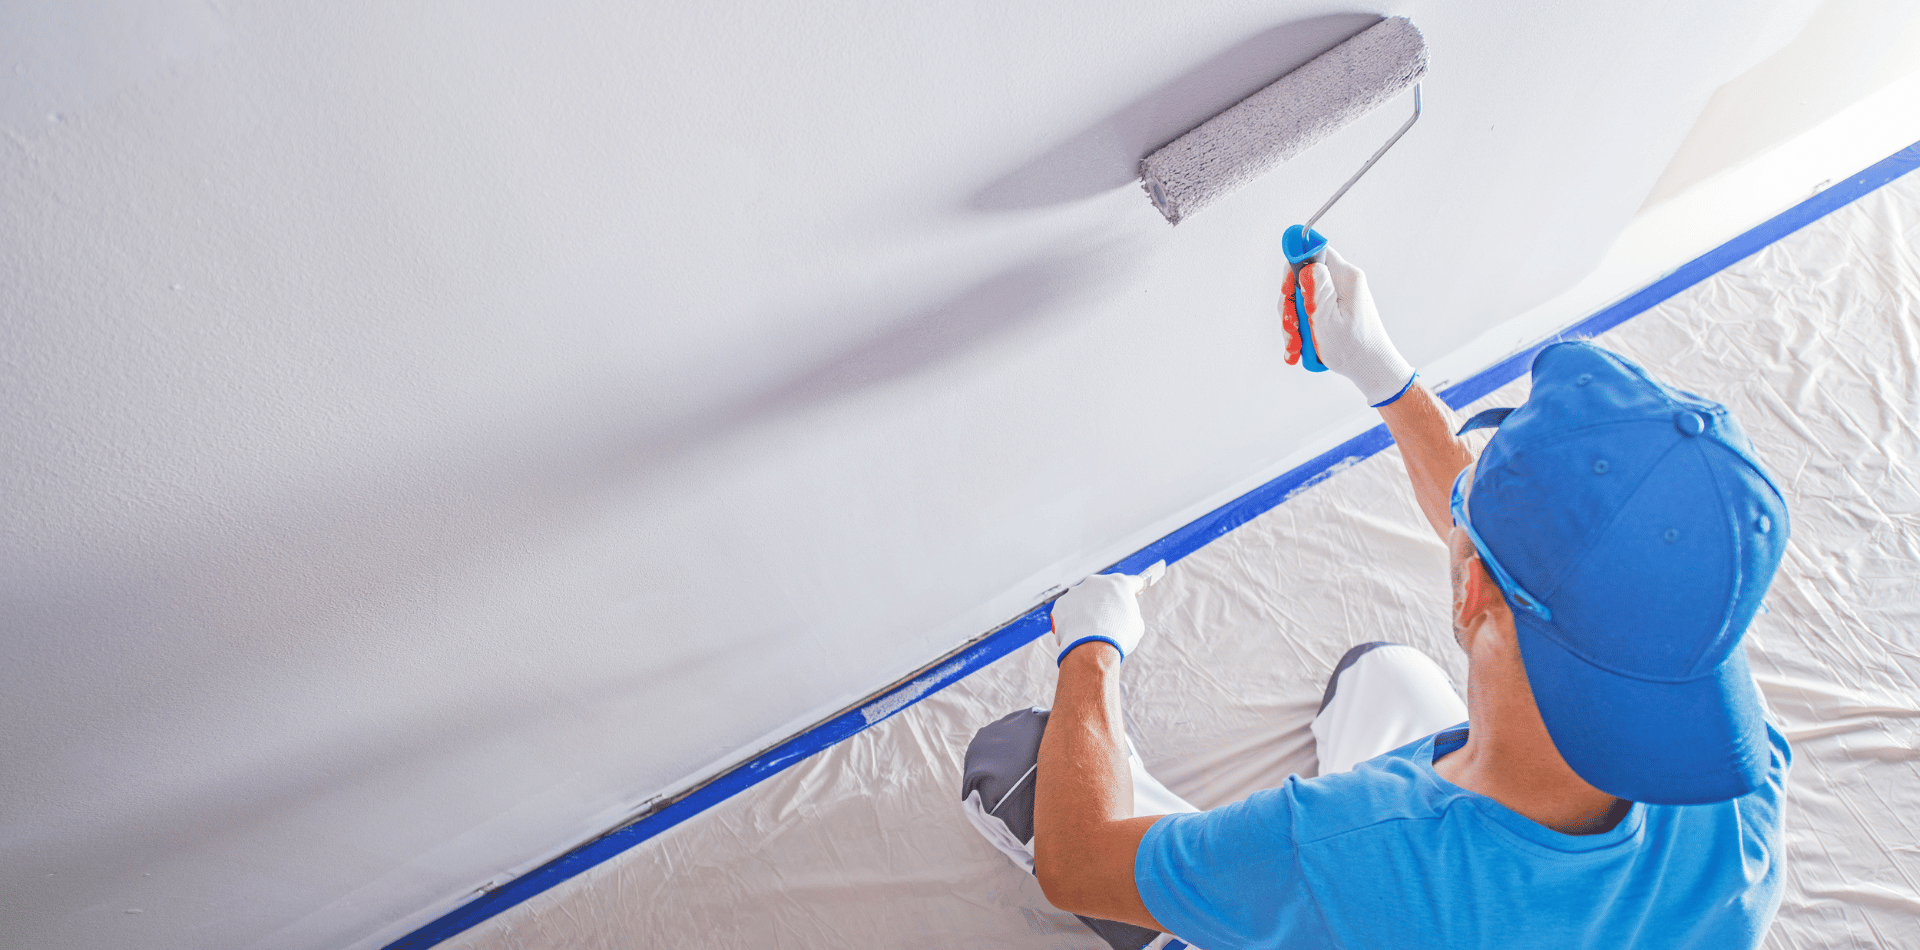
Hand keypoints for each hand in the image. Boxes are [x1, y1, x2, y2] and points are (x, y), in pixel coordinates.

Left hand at [1048, 562, 1163, 665]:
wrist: (1092, 648)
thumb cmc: (1120, 636)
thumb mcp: (1136, 625)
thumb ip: (1129, 614)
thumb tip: (1122, 615)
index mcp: (1119, 583)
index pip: (1132, 582)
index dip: (1135, 589)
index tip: (1136, 590)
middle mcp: (1096, 582)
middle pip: (1104, 590)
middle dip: (1106, 602)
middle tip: (1109, 620)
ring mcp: (1076, 591)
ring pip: (1084, 600)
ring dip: (1087, 611)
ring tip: (1091, 631)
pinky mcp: (1061, 604)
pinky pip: (1069, 611)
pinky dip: (1072, 620)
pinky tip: (1078, 633)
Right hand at [1281, 246, 1416, 406]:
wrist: (1370, 369)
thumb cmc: (1354, 348)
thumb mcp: (1328, 318)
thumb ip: (1316, 289)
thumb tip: (1306, 264)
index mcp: (1345, 277)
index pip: (1313, 253)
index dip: (1293, 268)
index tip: (1287, 291)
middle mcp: (1341, 283)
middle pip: (1301, 280)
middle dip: (1290, 306)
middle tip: (1291, 328)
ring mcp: (1336, 297)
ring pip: (1301, 300)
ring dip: (1292, 324)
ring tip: (1295, 344)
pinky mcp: (1332, 311)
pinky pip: (1309, 314)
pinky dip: (1300, 330)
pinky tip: (1298, 348)